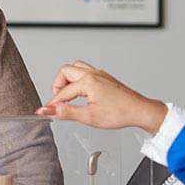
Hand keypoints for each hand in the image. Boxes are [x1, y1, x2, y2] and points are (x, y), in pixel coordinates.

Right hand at [37, 61, 168, 132]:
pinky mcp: (105, 78)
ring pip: (76, 68)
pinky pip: (86, 72)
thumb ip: (66, 112)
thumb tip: (49, 110)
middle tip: (58, 101)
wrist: (139, 111)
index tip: (45, 112)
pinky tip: (81, 93)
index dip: (52, 104)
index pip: (62, 92)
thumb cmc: (120, 113)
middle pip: (65, 71)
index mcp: (88, 81)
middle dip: (58, 86)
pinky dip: (78, 80)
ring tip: (67, 96)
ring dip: (68, 80)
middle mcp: (93, 74)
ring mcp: (100, 74)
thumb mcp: (89, 116)